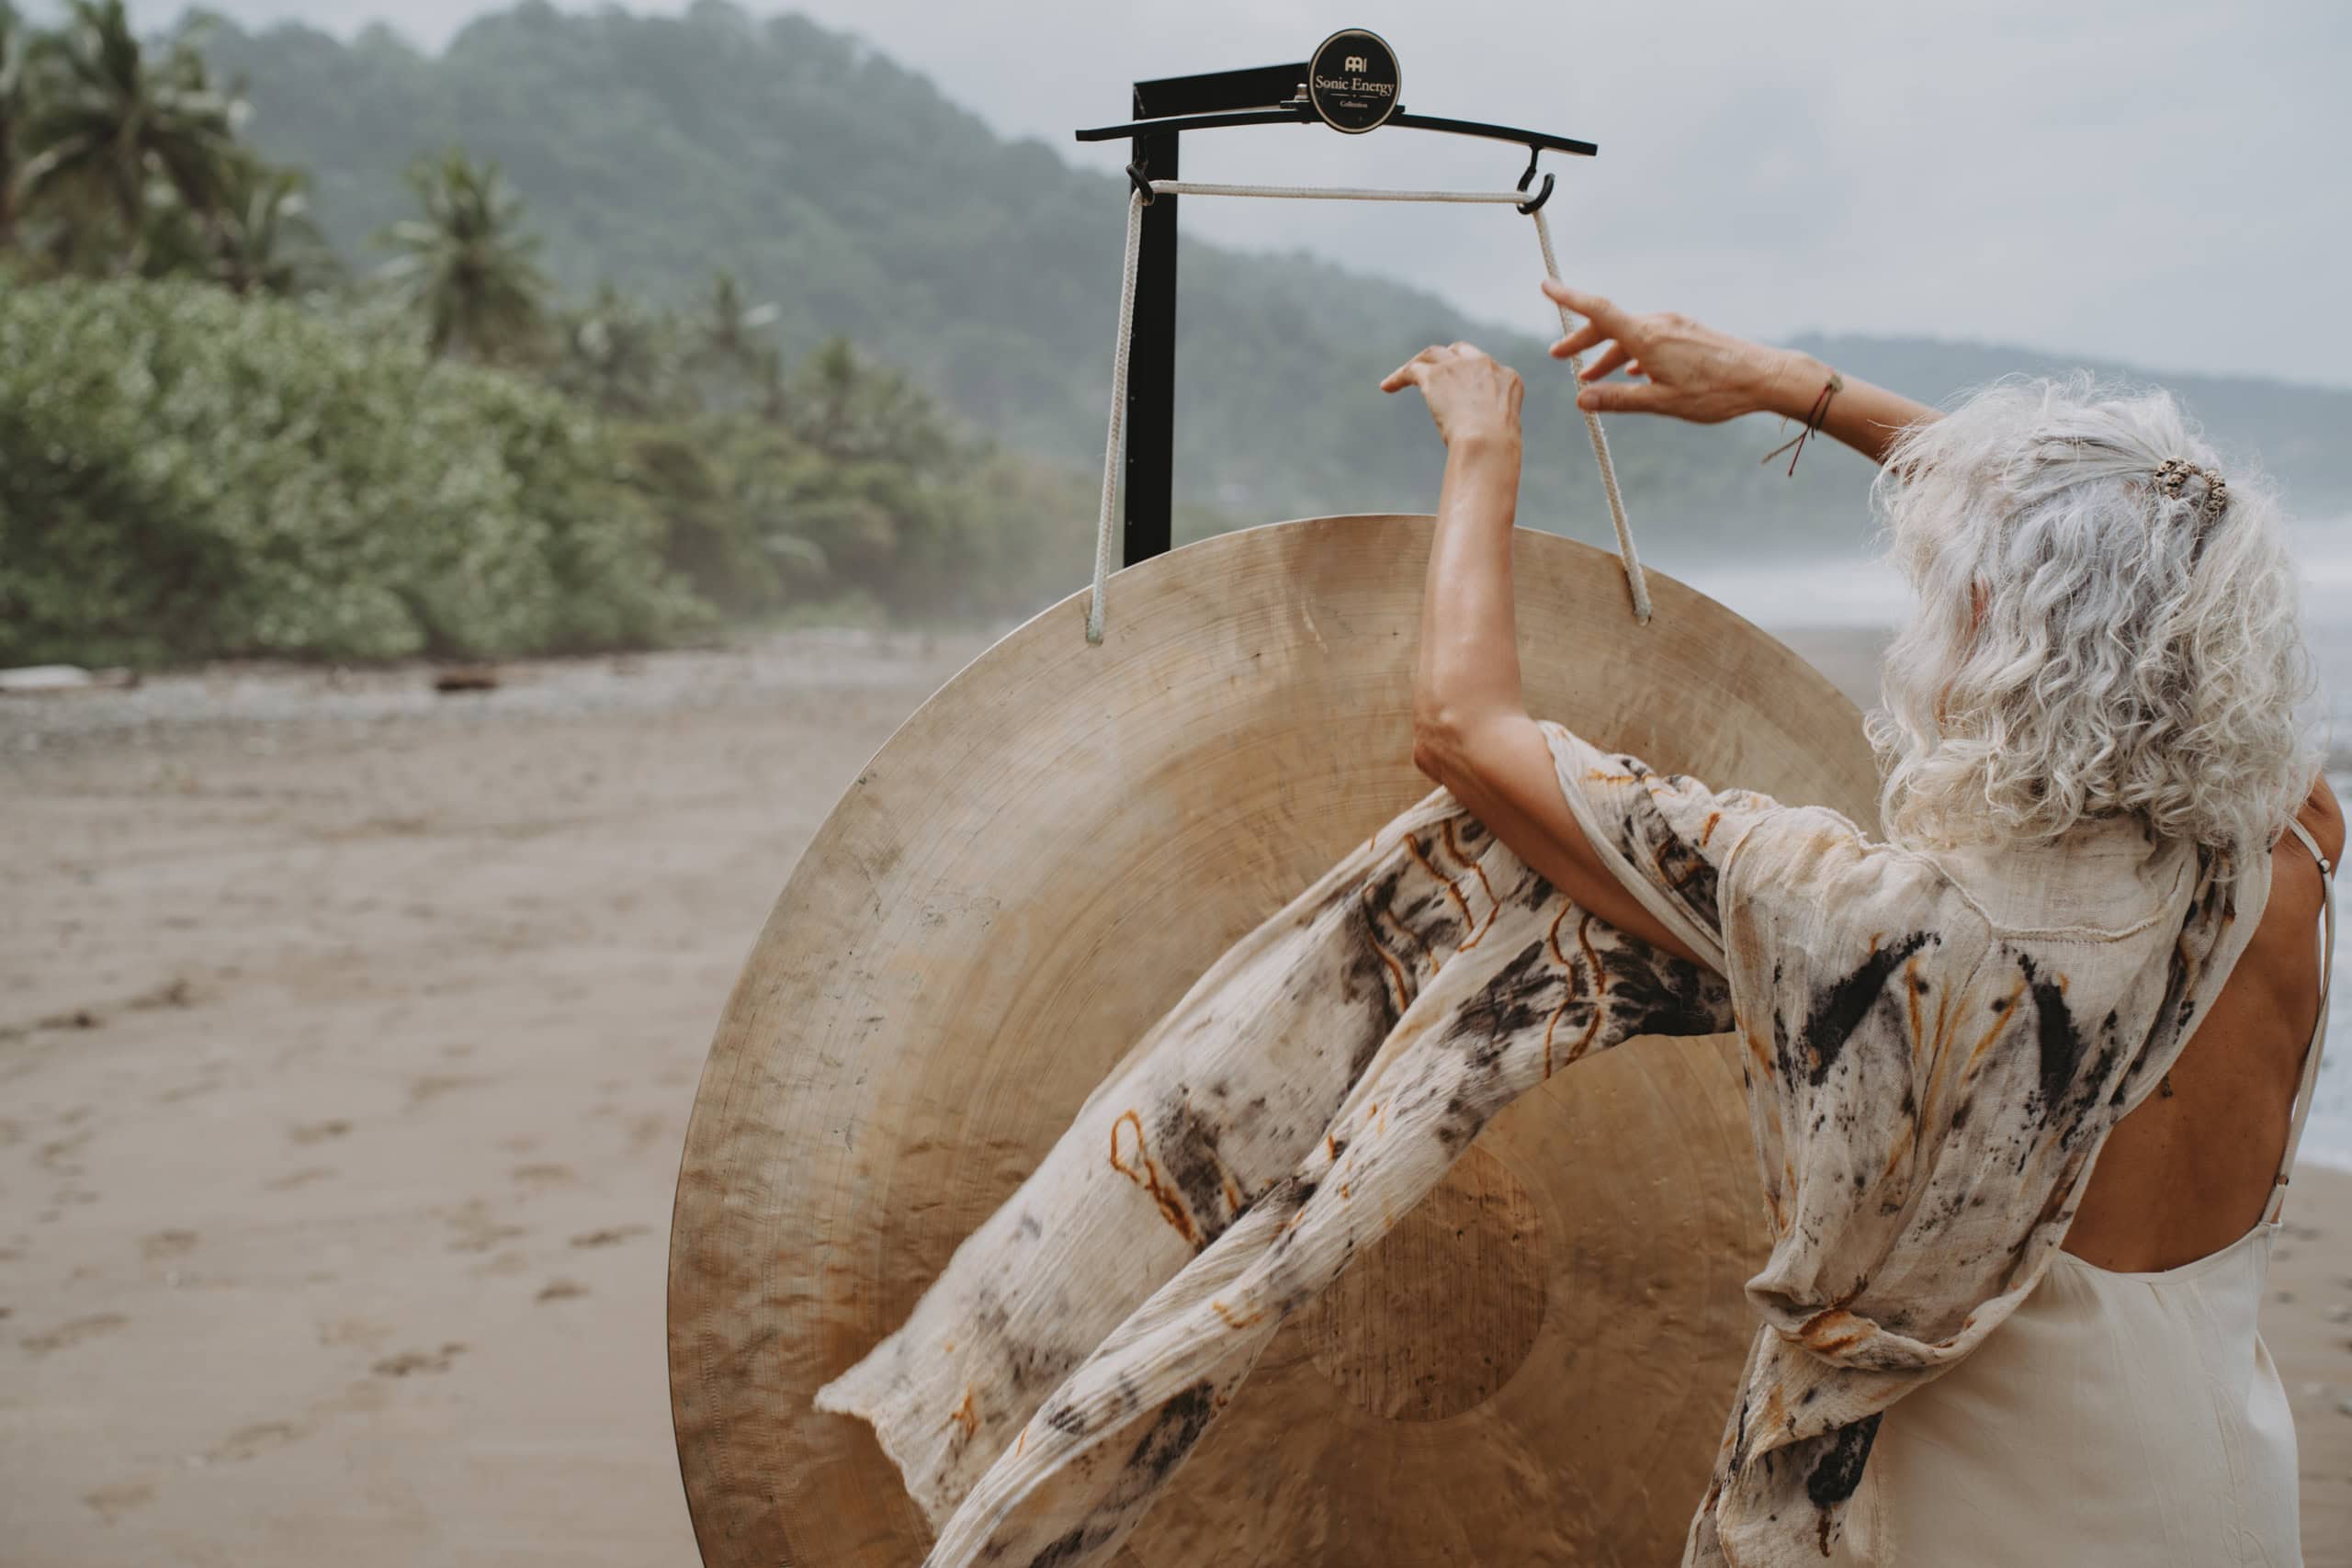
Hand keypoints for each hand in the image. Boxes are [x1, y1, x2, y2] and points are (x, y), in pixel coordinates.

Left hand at [1380, 341, 1523, 449]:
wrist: (1487, 443)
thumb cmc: (1495, 449)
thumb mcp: (1499, 430)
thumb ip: (1489, 421)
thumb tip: (1475, 433)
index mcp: (1508, 378)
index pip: (1485, 367)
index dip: (1470, 375)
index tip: (1460, 387)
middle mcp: (1485, 364)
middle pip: (1459, 351)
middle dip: (1446, 359)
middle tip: (1432, 371)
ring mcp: (1459, 366)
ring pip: (1433, 354)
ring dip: (1419, 364)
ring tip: (1403, 376)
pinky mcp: (1436, 375)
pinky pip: (1412, 370)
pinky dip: (1398, 377)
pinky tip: (1387, 387)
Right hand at [1540, 281, 1789, 423]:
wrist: (1764, 376)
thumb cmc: (1716, 392)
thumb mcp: (1662, 402)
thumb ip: (1619, 400)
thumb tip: (1581, 400)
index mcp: (1647, 337)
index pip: (1599, 311)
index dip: (1569, 298)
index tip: (1545, 286)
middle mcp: (1658, 324)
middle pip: (1609, 324)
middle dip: (1582, 340)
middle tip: (1559, 356)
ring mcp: (1675, 326)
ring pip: (1630, 334)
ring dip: (1607, 353)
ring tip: (1591, 376)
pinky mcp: (1687, 332)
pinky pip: (1649, 338)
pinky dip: (1632, 353)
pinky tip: (1631, 373)